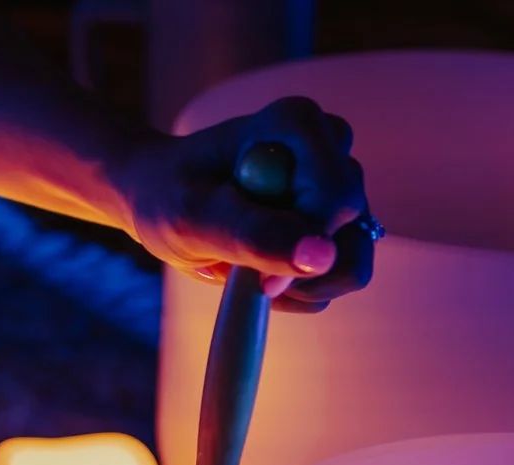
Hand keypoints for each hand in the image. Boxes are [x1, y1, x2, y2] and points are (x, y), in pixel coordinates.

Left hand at [111, 95, 373, 312]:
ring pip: (351, 264)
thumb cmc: (169, 195)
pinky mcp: (334, 228)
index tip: (257, 275)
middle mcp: (329, 152)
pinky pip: (333, 280)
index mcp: (299, 126)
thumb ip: (254, 233)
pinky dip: (295, 290)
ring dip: (298, 285)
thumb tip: (322, 255)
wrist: (160, 200)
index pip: (337, 199)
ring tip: (248, 267)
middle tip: (242, 265)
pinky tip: (258, 268)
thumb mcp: (194, 216)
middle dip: (297, 268)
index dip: (302, 246)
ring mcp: (335, 192)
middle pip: (353, 233)